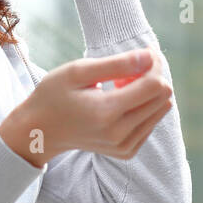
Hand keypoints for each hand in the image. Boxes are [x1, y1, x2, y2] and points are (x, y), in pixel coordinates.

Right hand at [0, 47, 172, 164]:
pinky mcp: (126, 151)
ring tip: (119, 85)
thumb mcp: (78, 71)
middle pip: (162, 97)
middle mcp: (119, 134)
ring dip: (147, 91)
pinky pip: (151, 122)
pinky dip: (142, 106)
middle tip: (127, 68)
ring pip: (160, 109)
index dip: (155, 64)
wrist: (40, 130)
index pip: (154, 86)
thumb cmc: (54, 95)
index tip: (144, 51)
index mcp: (106, 113)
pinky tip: (119, 101)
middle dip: (151, 76)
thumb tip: (150, 57)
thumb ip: (116, 64)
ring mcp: (124, 146)